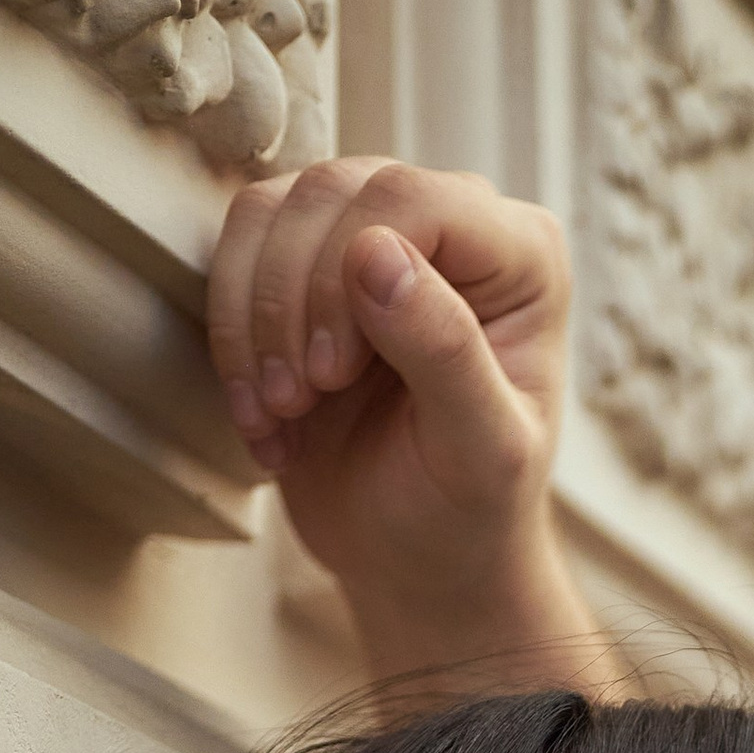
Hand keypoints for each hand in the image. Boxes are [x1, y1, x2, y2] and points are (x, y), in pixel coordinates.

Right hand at [207, 158, 603, 688]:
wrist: (415, 560)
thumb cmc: (467, 512)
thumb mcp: (478, 452)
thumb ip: (445, 351)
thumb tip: (375, 248)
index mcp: (522, 255)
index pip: (412, 200)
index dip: (348, 272)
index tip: (331, 374)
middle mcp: (454, 223)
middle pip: (331, 192)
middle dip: (294, 302)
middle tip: (298, 400)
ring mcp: (376, 233)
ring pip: (272, 211)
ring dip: (255, 320)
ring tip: (278, 413)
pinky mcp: (310, 264)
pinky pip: (239, 246)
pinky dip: (231, 331)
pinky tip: (261, 413)